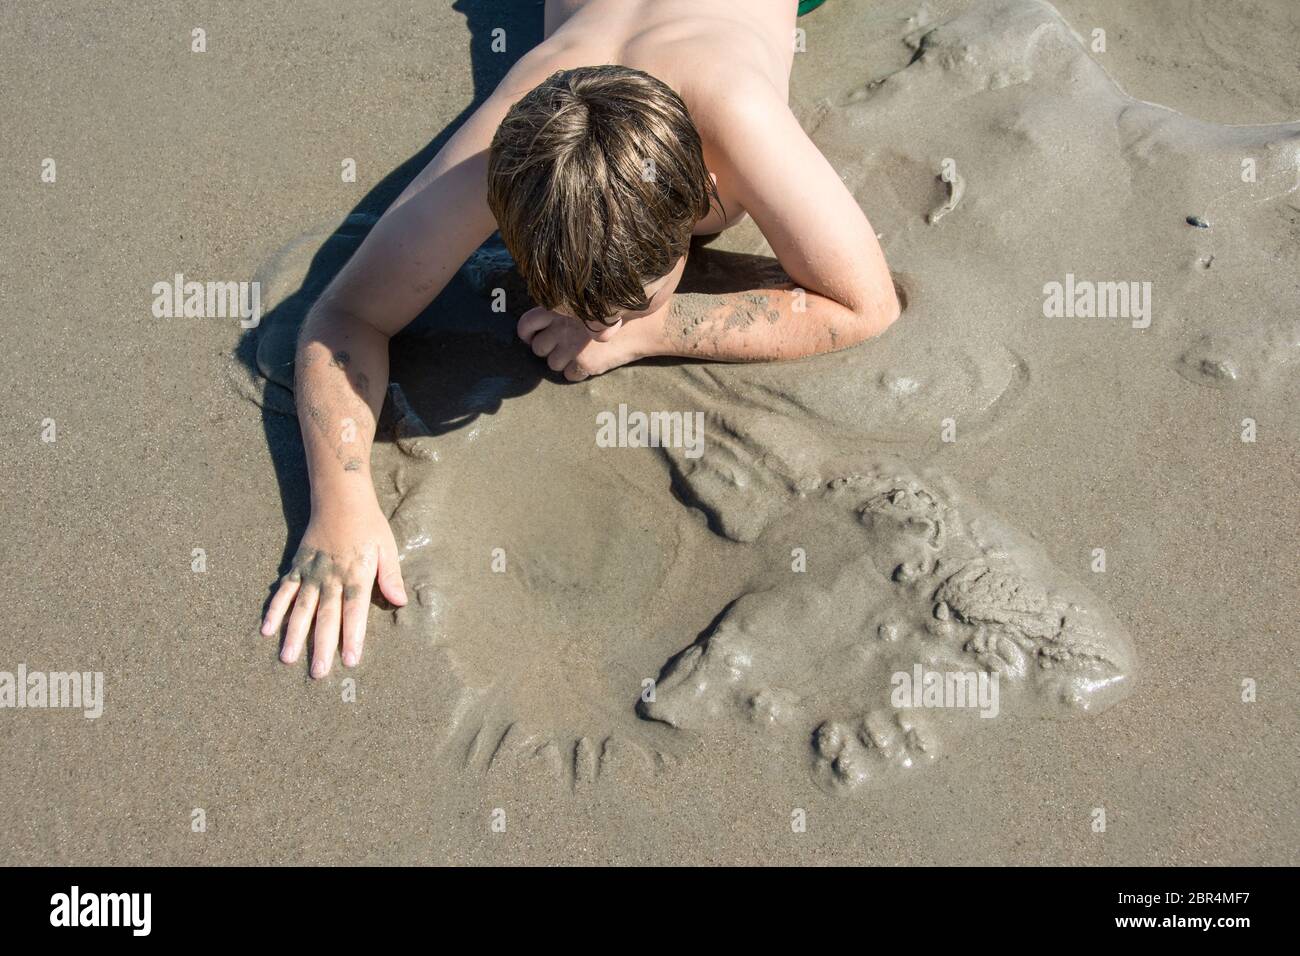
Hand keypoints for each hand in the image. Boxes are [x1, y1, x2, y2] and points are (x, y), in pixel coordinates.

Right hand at [260, 500, 406, 677]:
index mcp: (356, 574)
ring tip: (288, 658)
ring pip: (301, 608)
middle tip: (318, 672)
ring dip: (294, 634)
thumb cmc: (369, 526)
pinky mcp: (297, 567)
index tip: (350, 660)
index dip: (352, 635)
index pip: (354, 611)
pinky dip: (275, 610)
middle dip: (322, 645)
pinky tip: (267, 630)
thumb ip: (391, 576)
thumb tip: (400, 601)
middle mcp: (332, 577)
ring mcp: (311, 573)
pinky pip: (284, 591)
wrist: (340, 498)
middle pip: (326, 616)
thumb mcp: (387, 548)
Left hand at [517, 307, 643, 380]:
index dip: (526, 334)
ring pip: (552, 364)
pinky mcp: (584, 363)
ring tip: (580, 353)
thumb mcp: (590, 301)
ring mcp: (572, 346)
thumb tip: (546, 323)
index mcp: (560, 308)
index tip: (531, 338)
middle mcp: (562, 327)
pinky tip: (591, 362)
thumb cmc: (620, 311)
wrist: (647, 325)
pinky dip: (578, 373)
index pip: (526, 323)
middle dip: (549, 349)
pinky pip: (569, 376)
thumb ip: (567, 308)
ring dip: (563, 362)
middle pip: (538, 348)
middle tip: (565, 346)